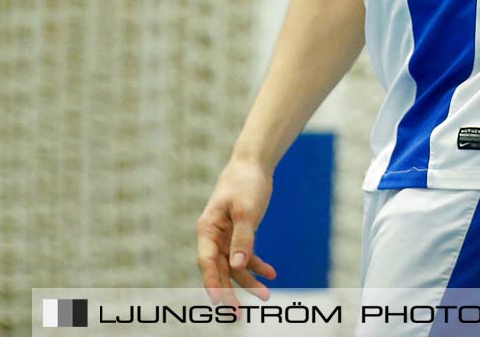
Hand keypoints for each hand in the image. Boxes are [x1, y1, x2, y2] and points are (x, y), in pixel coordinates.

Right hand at [196, 157, 278, 302]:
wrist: (253, 164)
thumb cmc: (246, 183)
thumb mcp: (246, 210)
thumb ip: (242, 239)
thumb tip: (238, 266)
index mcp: (207, 229)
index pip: (207, 262)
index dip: (213, 283)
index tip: (220, 303)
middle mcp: (213, 236)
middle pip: (218, 270)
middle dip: (228, 292)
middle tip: (238, 314)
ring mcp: (226, 236)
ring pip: (234, 266)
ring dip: (248, 281)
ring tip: (265, 296)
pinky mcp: (240, 234)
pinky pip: (246, 256)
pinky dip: (258, 265)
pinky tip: (272, 274)